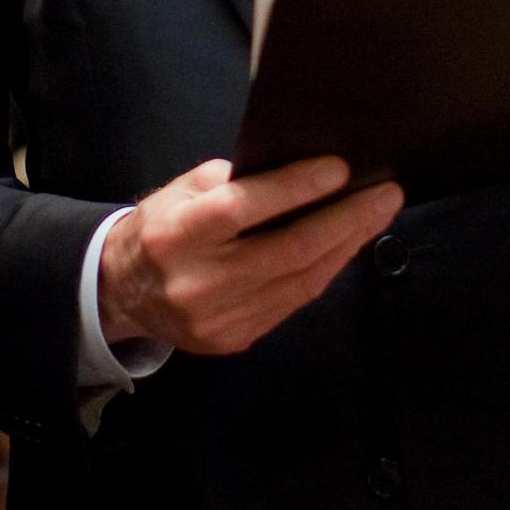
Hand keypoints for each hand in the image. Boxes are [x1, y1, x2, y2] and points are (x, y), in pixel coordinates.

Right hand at [97, 154, 403, 357]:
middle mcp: (196, 282)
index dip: (295, 188)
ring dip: (347, 246)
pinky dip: (325, 270)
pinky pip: (293, 302)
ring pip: (299, 282)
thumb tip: (303, 171)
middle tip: (386, 193)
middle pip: (286, 251)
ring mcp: (217, 319)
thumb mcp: (182, 190)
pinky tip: (347, 246)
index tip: (341, 168)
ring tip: (377, 216)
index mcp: (175, 235)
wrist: (123, 292)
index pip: (243, 208)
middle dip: (345, 220)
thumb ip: (234, 181)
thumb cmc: (161, 226)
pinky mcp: (233, 341)